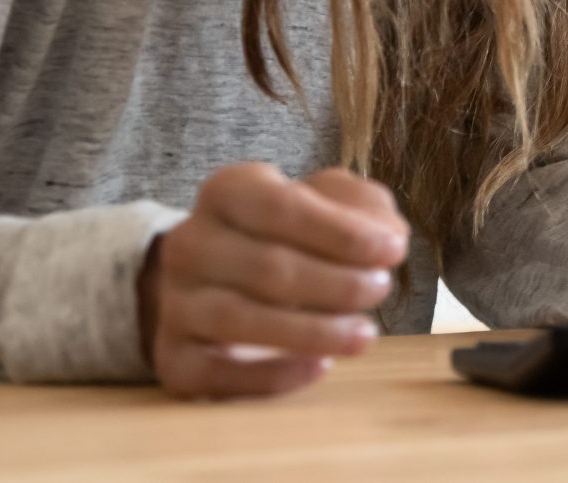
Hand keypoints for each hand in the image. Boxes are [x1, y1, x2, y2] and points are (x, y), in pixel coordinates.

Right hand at [138, 164, 410, 398]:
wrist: (217, 281)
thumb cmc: (287, 235)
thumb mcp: (328, 203)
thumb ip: (363, 208)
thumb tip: (386, 237)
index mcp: (227, 191)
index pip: (280, 206)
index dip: (341, 232)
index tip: (392, 251)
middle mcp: (190, 243)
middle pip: (266, 267)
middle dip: (336, 283)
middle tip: (381, 290)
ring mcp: (176, 302)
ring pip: (239, 320)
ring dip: (312, 331)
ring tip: (364, 335)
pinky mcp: (174, 358)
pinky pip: (217, 373)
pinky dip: (272, 375)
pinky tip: (320, 367)